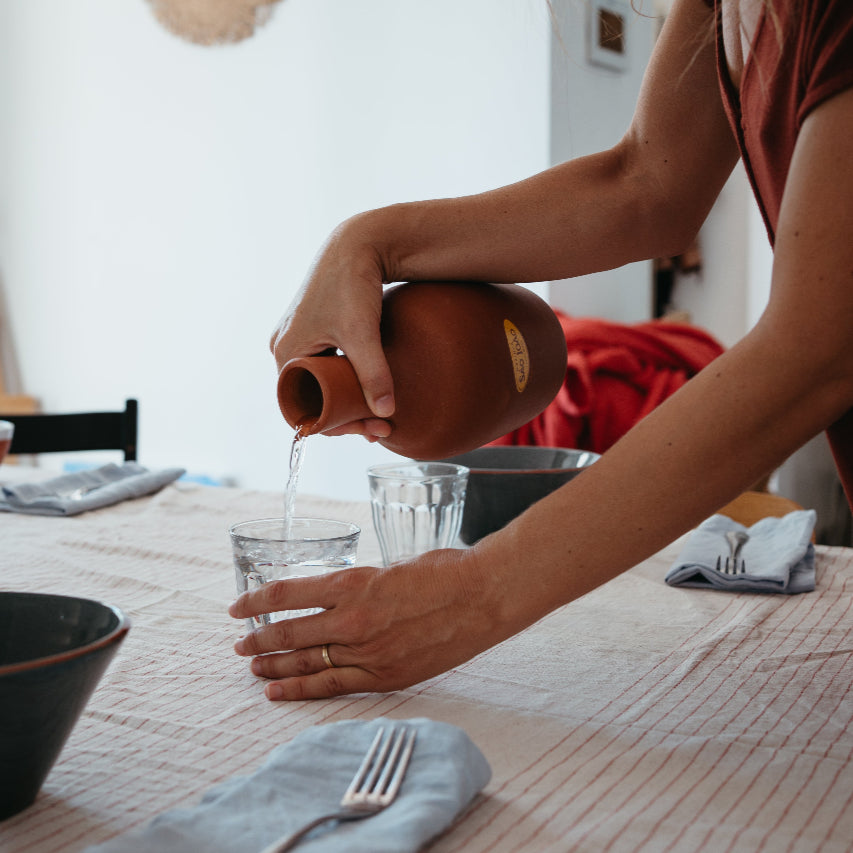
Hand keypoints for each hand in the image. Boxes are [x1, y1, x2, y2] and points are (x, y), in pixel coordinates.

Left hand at [228, 549, 506, 699]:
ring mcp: (369, 651)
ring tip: (252, 668)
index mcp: (353, 581)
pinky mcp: (386, 676)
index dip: (255, 600)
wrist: (484, 596)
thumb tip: (341, 598)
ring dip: (274, 667)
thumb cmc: (444, 571)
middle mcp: (353, 617)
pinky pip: (334, 686)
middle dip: (258, 639)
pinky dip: (302, 690)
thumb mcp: (392, 567)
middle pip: (289, 633)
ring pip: (306, 663)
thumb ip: (361, 586)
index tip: (238, 606)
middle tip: (239, 643)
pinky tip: (279, 693)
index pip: (286, 594)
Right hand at [270, 216, 394, 436]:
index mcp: (286, 353)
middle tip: (380, 428)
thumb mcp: (363, 333)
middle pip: (312, 399)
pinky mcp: (314, 329)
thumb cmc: (352, 284)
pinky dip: (345, 382)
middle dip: (345, 416)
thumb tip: (386, 412)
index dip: (335, 426)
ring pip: (320, 384)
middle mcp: (285, 347)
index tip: (367, 431)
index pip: (303, 408)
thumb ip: (374, 374)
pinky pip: (324, 367)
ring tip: (379, 415)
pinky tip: (368, 391)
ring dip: (347, 401)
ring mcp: (298, 337)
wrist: (358, 243)